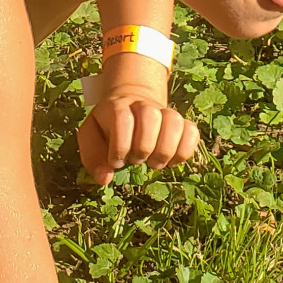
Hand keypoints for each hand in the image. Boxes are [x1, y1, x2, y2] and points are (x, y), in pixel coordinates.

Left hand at [78, 95, 199, 185]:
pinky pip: (192, 132)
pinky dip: (184, 151)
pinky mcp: (182, 123)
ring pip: (174, 122)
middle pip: (150, 116)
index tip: (116, 161)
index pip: (122, 119)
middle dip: (143, 146)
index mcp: (117, 106)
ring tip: (154, 163)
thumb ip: (92, 157)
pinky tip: (171, 161)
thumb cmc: (107, 127)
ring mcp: (165, 112)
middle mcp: (143, 105)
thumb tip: (105, 178)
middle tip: (136, 160)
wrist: (130, 104)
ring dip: (165, 149)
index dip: (120, 145)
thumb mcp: (90, 137)